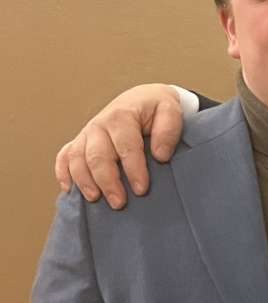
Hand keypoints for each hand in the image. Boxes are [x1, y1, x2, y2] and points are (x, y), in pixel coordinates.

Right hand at [54, 85, 185, 209]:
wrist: (141, 99)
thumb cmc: (156, 108)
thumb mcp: (170, 110)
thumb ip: (168, 130)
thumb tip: (160, 155)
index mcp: (121, 116)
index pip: (126, 146)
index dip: (134, 169)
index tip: (142, 189)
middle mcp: (99, 124)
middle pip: (97, 156)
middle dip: (107, 181)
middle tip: (119, 203)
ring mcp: (86, 133)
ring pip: (76, 159)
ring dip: (84, 181)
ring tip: (96, 199)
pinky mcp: (80, 142)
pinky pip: (64, 156)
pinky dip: (63, 173)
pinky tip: (69, 190)